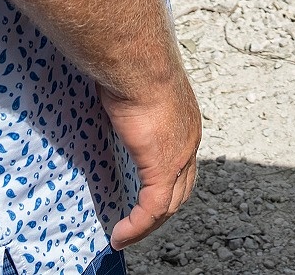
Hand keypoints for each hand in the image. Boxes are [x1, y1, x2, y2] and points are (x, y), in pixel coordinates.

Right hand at [103, 59, 201, 247]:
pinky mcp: (163, 166)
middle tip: (137, 223)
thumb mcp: (131, 84)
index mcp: (185, 119)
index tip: (143, 194)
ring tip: (125, 235)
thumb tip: (105, 90)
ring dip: (148, 225)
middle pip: (181, 188)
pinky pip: (152, 209)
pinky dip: (137, 226)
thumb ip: (125, 98)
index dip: (166, 180)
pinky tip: (120, 235)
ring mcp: (180, 154)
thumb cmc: (130, 60)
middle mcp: (189, 138)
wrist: (138, 59)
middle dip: (161, 210)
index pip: (181, 160)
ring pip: (169, 204)